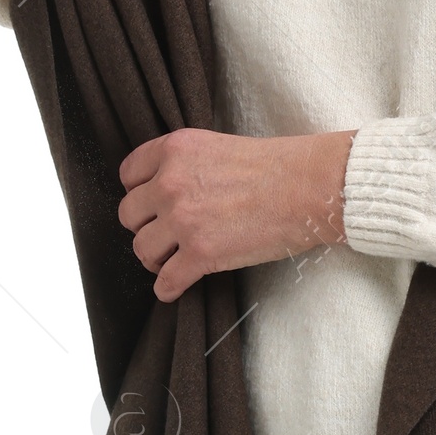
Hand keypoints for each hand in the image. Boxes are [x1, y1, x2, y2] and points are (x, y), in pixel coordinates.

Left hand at [118, 128, 355, 300]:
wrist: (307, 188)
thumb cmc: (276, 167)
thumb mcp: (218, 146)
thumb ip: (187, 164)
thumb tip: (170, 189)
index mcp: (174, 150)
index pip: (128, 175)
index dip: (140, 193)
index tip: (153, 205)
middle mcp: (170, 183)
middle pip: (129, 215)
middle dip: (146, 226)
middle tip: (165, 234)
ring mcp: (183, 220)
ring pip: (142, 249)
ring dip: (156, 258)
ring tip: (173, 260)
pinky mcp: (200, 253)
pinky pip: (166, 281)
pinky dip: (168, 289)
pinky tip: (175, 287)